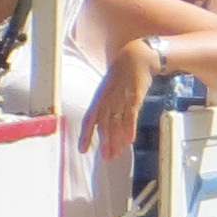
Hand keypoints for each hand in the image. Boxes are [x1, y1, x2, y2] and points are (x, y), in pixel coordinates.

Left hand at [79, 42, 153, 159]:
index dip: (85, 136)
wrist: (134, 58)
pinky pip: (130, 117)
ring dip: (116, 141)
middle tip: (105, 158)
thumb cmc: (121, 76)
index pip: (88, 120)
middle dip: (104, 143)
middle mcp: (107, 101)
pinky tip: (129, 141)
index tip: (82, 150)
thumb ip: (106, 107)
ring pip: (116, 124)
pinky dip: (129, 129)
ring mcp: (120, 99)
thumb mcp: (108, 90)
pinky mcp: (133, 98)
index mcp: (98, 99)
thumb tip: (104, 124)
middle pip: (103, 126)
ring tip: (116, 154)